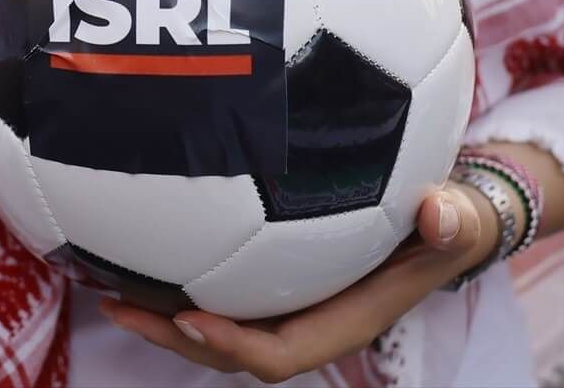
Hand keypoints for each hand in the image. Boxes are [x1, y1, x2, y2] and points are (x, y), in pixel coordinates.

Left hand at [101, 184, 497, 382]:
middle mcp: (308, 318)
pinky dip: (177, 276)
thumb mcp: (459, 219)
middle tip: (117, 305)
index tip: (191, 316)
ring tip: (105, 286)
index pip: (283, 352)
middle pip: (231, 347)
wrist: (445, 217)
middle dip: (174, 335)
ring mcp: (286, 299)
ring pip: (217, 321)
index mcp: (345, 320)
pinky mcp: (272, 275)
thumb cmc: (449, 221)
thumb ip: (452, 220)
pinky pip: (221, 287)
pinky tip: (134, 245)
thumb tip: (438, 211)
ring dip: (162, 311)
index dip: (235, 345)